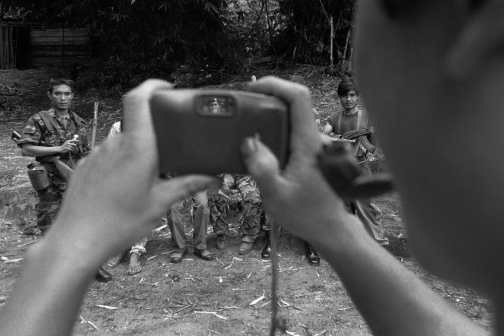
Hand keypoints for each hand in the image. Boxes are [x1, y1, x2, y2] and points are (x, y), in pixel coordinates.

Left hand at [45, 80, 217, 264]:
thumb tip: (214, 178)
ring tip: (150, 173)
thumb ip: (187, 185)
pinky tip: (127, 185)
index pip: (138, 99)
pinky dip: (122, 161)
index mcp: (137, 147)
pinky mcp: (87, 166)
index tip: (166, 87)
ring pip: (123, 141)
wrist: (77, 241)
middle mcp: (115, 144)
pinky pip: (109, 155)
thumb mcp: (160, 203)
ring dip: (138, 149)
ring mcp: (97, 154)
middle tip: (170, 147)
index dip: (151, 85)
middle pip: (136, 122)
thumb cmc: (120, 222)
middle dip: (154, 130)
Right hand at [242, 77, 356, 245]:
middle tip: (243, 110)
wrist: (330, 229)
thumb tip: (249, 143)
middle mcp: (315, 139)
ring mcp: (315, 147)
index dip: (276, 84)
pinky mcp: (312, 155)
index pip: (298, 98)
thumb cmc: (306, 215)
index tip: (253, 89)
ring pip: (292, 119)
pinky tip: (261, 150)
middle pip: (294, 104)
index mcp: (308, 144)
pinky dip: (275, 133)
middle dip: (267, 100)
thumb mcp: (277, 197)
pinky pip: (292, 134)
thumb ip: (263, 170)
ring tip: (247, 130)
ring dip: (270, 118)